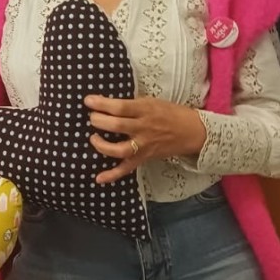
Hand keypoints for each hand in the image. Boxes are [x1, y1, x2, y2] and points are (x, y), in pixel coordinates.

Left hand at [85, 95, 207, 183]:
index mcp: (145, 110)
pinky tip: (99, 178)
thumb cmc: (169, 113)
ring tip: (93, 138)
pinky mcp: (144, 158)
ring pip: (120, 149)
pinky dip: (112, 175)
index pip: (120, 107)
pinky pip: (127, 168)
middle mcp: (144, 128)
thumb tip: (106, 105)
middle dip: (99, 121)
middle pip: (118, 126)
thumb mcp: (151, 102)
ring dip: (102, 145)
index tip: (88, 101)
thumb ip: (131, 105)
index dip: (102, 104)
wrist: (191, 131)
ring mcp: (144, 145)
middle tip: (92, 118)